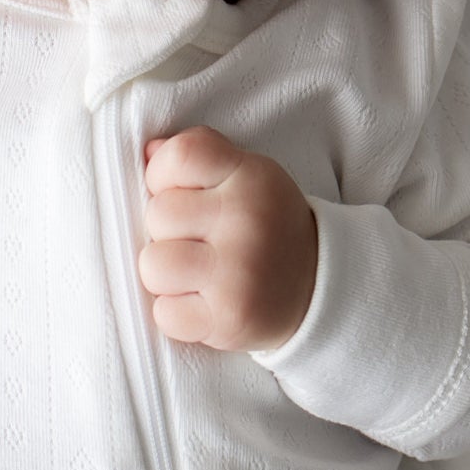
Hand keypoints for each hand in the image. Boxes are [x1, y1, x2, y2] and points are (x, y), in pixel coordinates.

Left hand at [137, 125, 317, 352]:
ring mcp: (237, 273)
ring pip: (153, 265)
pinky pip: (164, 313)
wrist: (320, 290)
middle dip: (167, 230)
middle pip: (158, 214)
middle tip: (199, 240)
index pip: (180, 155)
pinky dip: (177, 313)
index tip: (183, 192)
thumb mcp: (248, 176)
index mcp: (251, 177)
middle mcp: (246, 221)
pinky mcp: (228, 318)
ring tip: (197, 273)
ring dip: (166, 275)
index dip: (163, 174)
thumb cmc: (267, 226)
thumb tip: (149, 151)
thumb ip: (200, 157)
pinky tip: (204, 303)